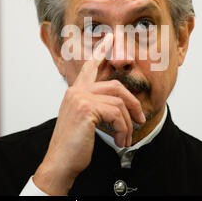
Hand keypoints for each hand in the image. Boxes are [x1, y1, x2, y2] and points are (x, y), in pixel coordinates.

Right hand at [33, 33, 145, 194]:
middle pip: (116, 87)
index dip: (101, 51)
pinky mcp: (86, 108)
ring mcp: (80, 97)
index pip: (90, 66)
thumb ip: (96, 108)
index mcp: (75, 92)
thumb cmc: (74, 146)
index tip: (110, 38)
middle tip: (141, 118)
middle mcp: (76, 91)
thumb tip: (119, 106)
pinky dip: (123, 130)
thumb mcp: (85, 122)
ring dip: (127, 124)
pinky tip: (120, 141)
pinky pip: (117, 114)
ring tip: (125, 139)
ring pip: (119, 103)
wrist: (61, 163)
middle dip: (133, 104)